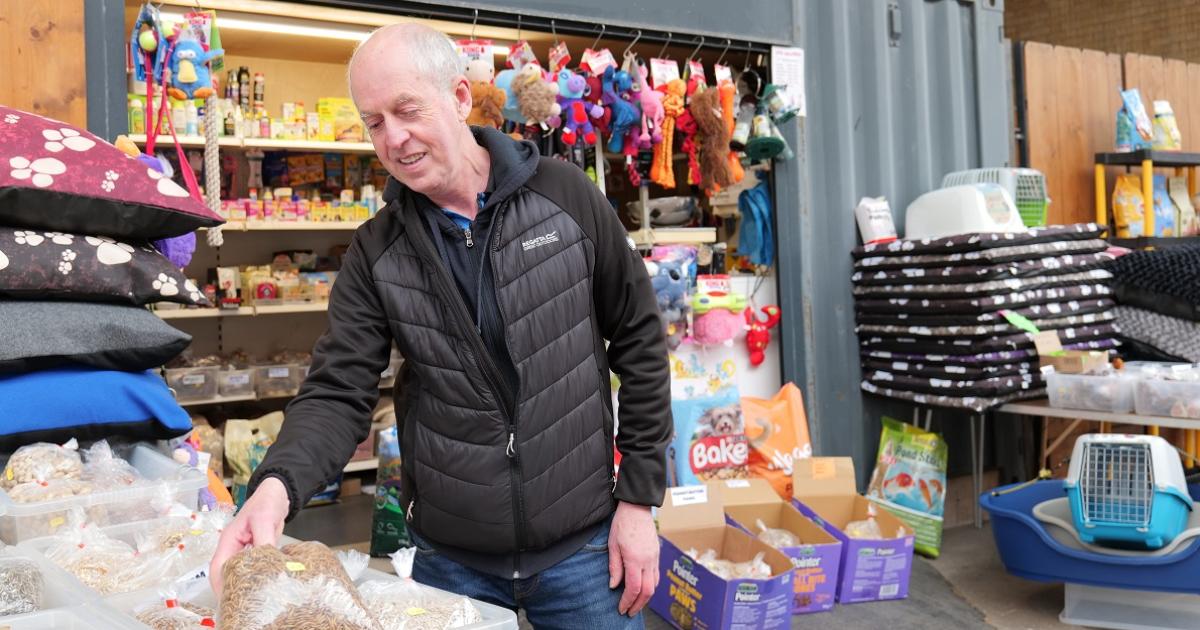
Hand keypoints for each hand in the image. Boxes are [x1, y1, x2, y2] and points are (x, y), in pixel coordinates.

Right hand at [209, 476, 289, 594]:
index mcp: (229, 540)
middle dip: (231, 587)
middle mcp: (234, 548)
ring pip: (241, 571)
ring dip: (245, 582)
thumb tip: (265, 560)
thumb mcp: (263, 520)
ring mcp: (245, 550)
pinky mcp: (257, 552)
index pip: (218, 566)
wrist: (278, 494)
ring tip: (253, 597)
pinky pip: (255, 567)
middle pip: (227, 572)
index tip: (227, 597)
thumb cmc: (266, 502)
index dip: (219, 583)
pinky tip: (266, 583)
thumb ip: (263, 540)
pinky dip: (259, 575)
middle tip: (243, 602)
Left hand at [608, 501, 659, 616]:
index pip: (633, 588)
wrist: (637, 508)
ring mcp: (654, 558)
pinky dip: (651, 586)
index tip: (621, 609)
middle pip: (647, 591)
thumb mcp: (612, 545)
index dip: (627, 601)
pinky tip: (643, 588)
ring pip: (655, 585)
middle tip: (629, 612)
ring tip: (635, 603)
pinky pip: (657, 575)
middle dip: (638, 605)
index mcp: (635, 559)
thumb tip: (613, 585)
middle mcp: (648, 561)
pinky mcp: (657, 554)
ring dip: (646, 597)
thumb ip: (614, 567)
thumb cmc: (622, 524)